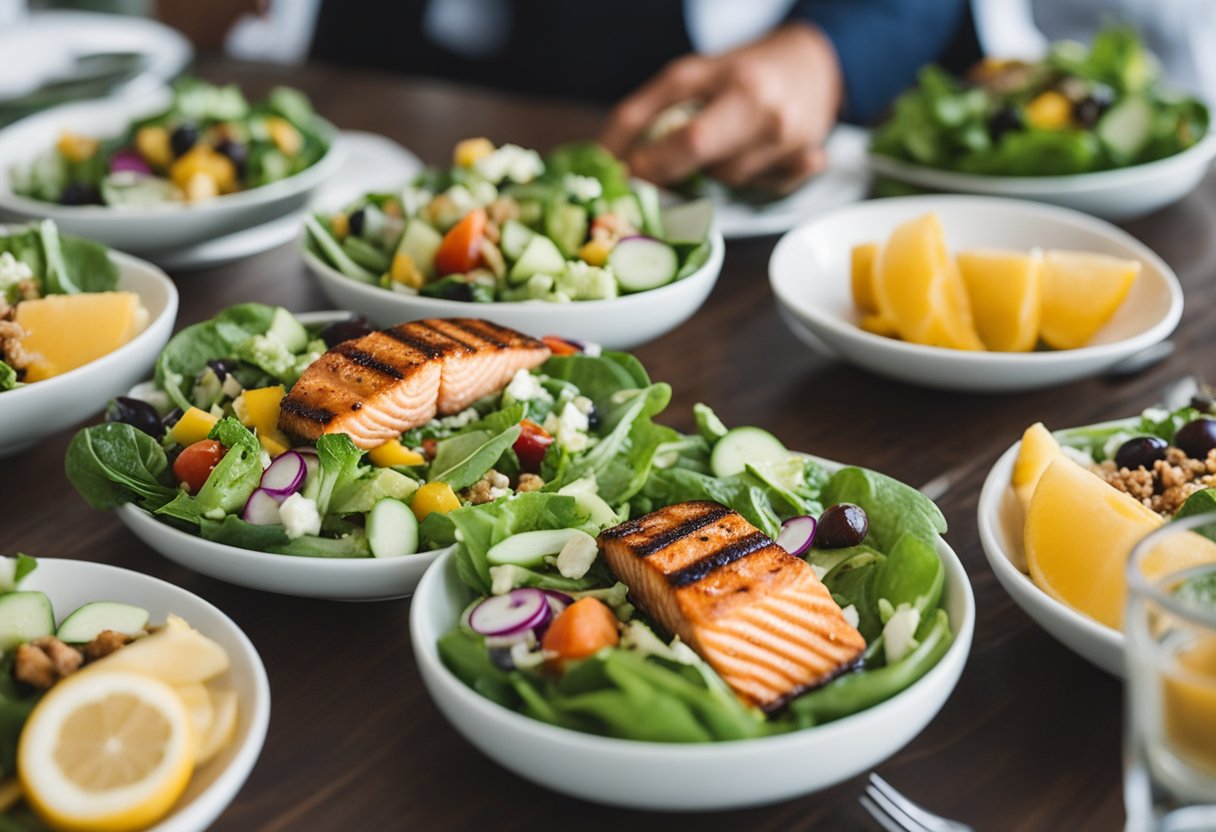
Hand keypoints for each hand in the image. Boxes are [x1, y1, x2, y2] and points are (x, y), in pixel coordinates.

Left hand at [600, 23, 842, 193]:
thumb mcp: (692, 75)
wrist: (817, 63)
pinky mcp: (807, 164)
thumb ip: (647, 111)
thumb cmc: (743, 69)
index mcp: (738, 87)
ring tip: (721, 142)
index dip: (648, 164)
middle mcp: (769, 115)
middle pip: (710, 168)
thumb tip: (604, 157)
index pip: (687, 140)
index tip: (621, 175)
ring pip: (729, 181)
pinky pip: (760, 189)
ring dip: (712, 170)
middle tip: (652, 173)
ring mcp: (792, 143)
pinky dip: (747, 177)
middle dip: (673, 172)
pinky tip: (753, 154)